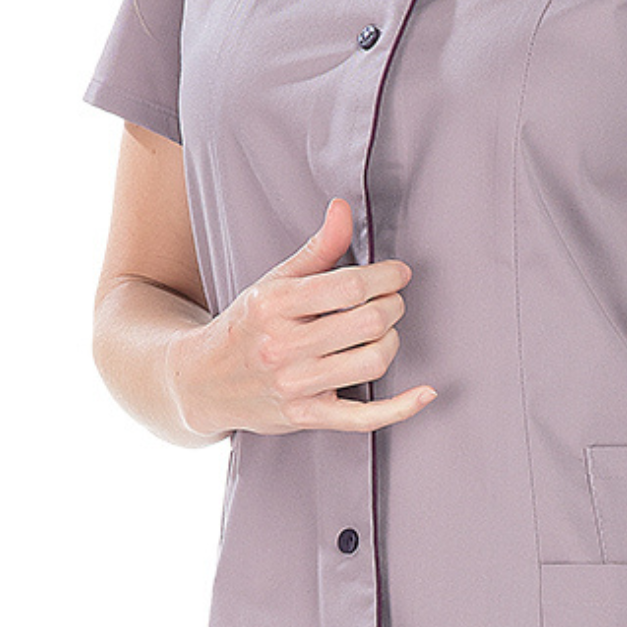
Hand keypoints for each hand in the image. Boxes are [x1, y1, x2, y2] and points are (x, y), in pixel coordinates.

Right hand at [176, 196, 437, 437]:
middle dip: (392, 307)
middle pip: (367, 323)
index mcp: (275, 305)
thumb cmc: (246, 326)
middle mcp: (283, 346)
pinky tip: (425, 393)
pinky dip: (401, 408)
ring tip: (384, 332)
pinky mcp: (305, 416)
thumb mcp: (274, 282)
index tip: (397, 274)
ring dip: (392, 342)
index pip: (349, 286)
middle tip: (391, 302)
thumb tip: (344, 208)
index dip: (386, 277)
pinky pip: (363, 418)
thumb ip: (317, 248)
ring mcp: (294, 385)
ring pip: (371, 362)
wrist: (201, 381)